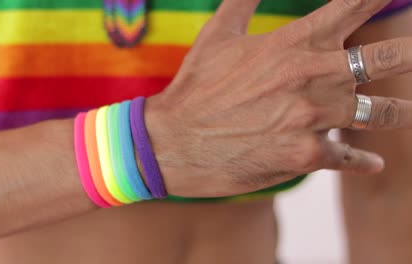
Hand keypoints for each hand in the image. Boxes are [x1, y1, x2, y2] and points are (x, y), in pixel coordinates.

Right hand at [145, 0, 411, 196]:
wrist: (175, 143)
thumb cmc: (195, 88)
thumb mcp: (217, 35)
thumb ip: (243, 0)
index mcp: (295, 42)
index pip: (356, 4)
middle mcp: (314, 76)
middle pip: (391, 57)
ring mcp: (314, 118)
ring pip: (383, 113)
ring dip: (401, 112)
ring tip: (407, 112)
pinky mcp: (306, 156)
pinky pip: (350, 157)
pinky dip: (362, 160)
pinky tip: (371, 162)